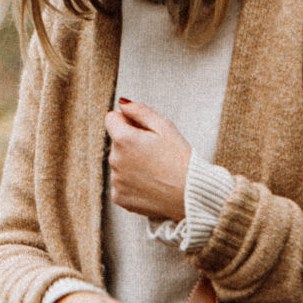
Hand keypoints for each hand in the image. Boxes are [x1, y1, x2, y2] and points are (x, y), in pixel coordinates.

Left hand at [105, 97, 190, 221]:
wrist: (191, 195)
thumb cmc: (181, 159)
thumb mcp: (164, 127)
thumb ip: (140, 111)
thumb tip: (122, 104)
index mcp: (124, 139)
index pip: (111, 119)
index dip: (127, 121)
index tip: (142, 130)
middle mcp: (115, 160)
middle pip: (116, 143)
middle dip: (131, 144)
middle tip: (156, 154)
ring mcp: (116, 181)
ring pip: (119, 165)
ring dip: (131, 164)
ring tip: (155, 171)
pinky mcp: (120, 198)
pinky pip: (121, 185)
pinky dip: (132, 184)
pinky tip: (150, 185)